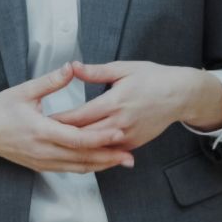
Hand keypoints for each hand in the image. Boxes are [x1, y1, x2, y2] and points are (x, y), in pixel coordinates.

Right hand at [0, 68, 136, 173]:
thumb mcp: (22, 91)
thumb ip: (49, 81)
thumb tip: (71, 67)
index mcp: (39, 130)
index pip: (76, 138)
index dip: (99, 137)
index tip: (119, 131)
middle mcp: (42, 150)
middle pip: (82, 158)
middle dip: (108, 156)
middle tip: (130, 155)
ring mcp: (41, 161)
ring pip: (77, 167)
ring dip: (101, 165)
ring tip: (122, 161)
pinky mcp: (40, 166)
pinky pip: (68, 170)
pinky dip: (87, 167)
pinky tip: (100, 163)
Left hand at [52, 61, 221, 150]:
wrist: (180, 95)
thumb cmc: (152, 78)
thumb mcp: (123, 68)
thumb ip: (95, 71)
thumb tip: (72, 66)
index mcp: (114, 102)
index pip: (79, 115)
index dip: (59, 119)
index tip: (41, 120)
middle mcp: (120, 122)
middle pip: (84, 135)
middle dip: (61, 137)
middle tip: (41, 138)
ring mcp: (128, 136)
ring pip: (96, 148)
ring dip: (75, 149)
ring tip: (55, 148)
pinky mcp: (134, 144)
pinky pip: (109, 152)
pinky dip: (94, 154)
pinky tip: (79, 154)